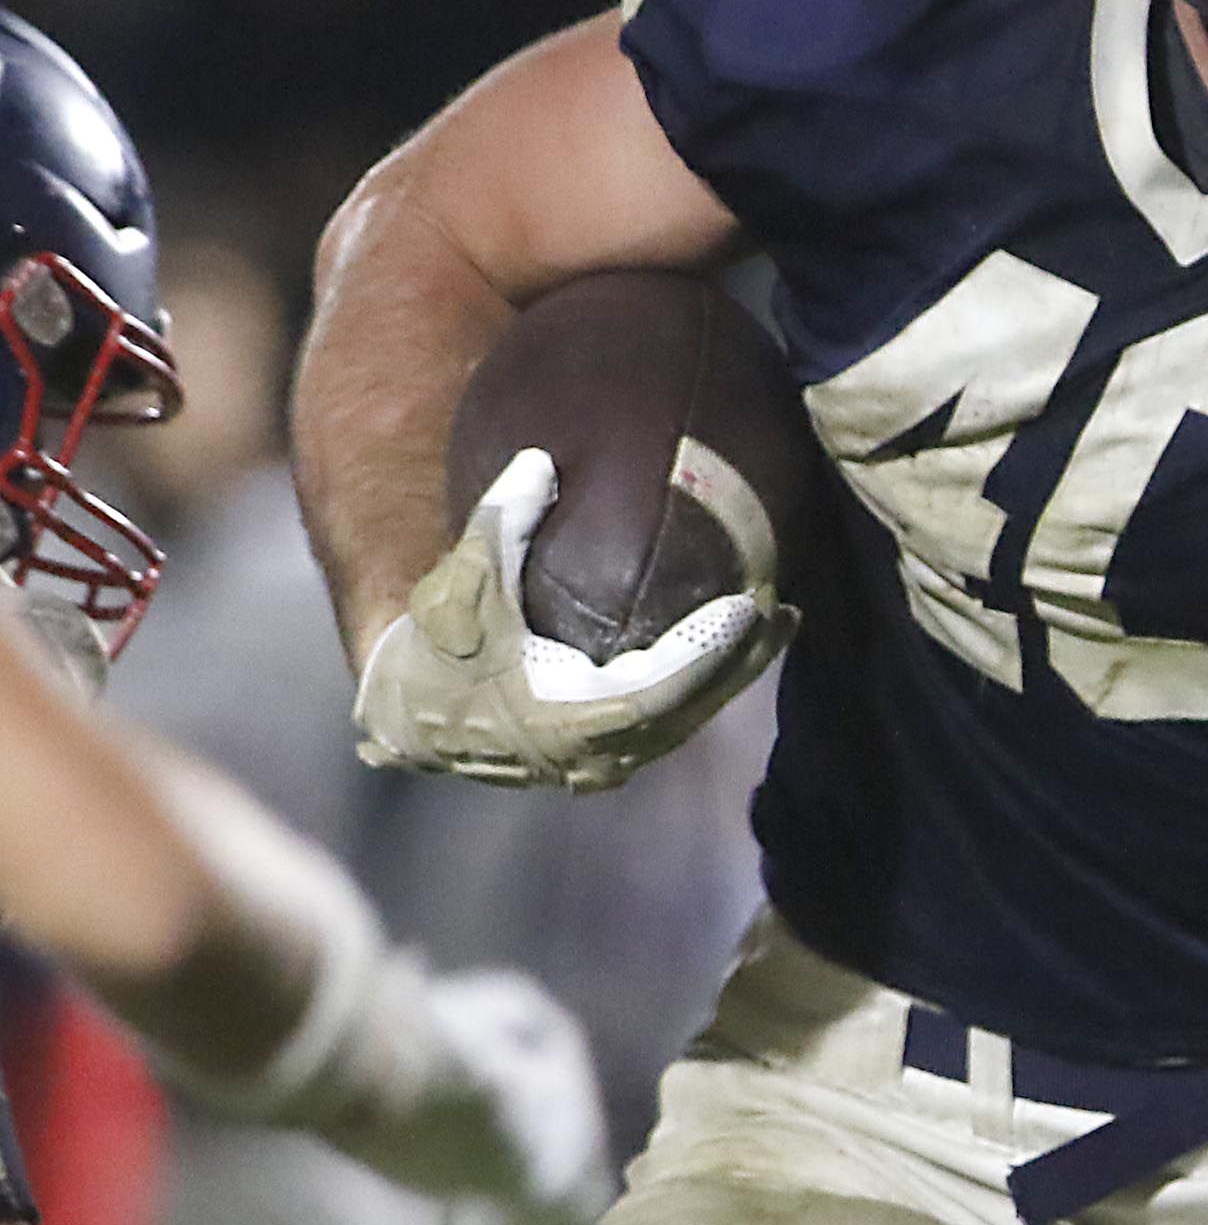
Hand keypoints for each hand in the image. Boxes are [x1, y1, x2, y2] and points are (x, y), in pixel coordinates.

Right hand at [355, 447, 788, 790]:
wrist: (409, 710)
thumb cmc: (437, 647)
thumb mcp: (461, 582)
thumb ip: (499, 522)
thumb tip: (539, 462)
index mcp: (560, 720)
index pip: (654, 691)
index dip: (704, 653)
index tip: (746, 608)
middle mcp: (591, 754)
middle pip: (688, 711)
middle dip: (738, 663)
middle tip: (782, 609)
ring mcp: (603, 761)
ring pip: (686, 721)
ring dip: (733, 676)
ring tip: (780, 622)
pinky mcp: (607, 754)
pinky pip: (672, 723)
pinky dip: (707, 687)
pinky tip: (739, 646)